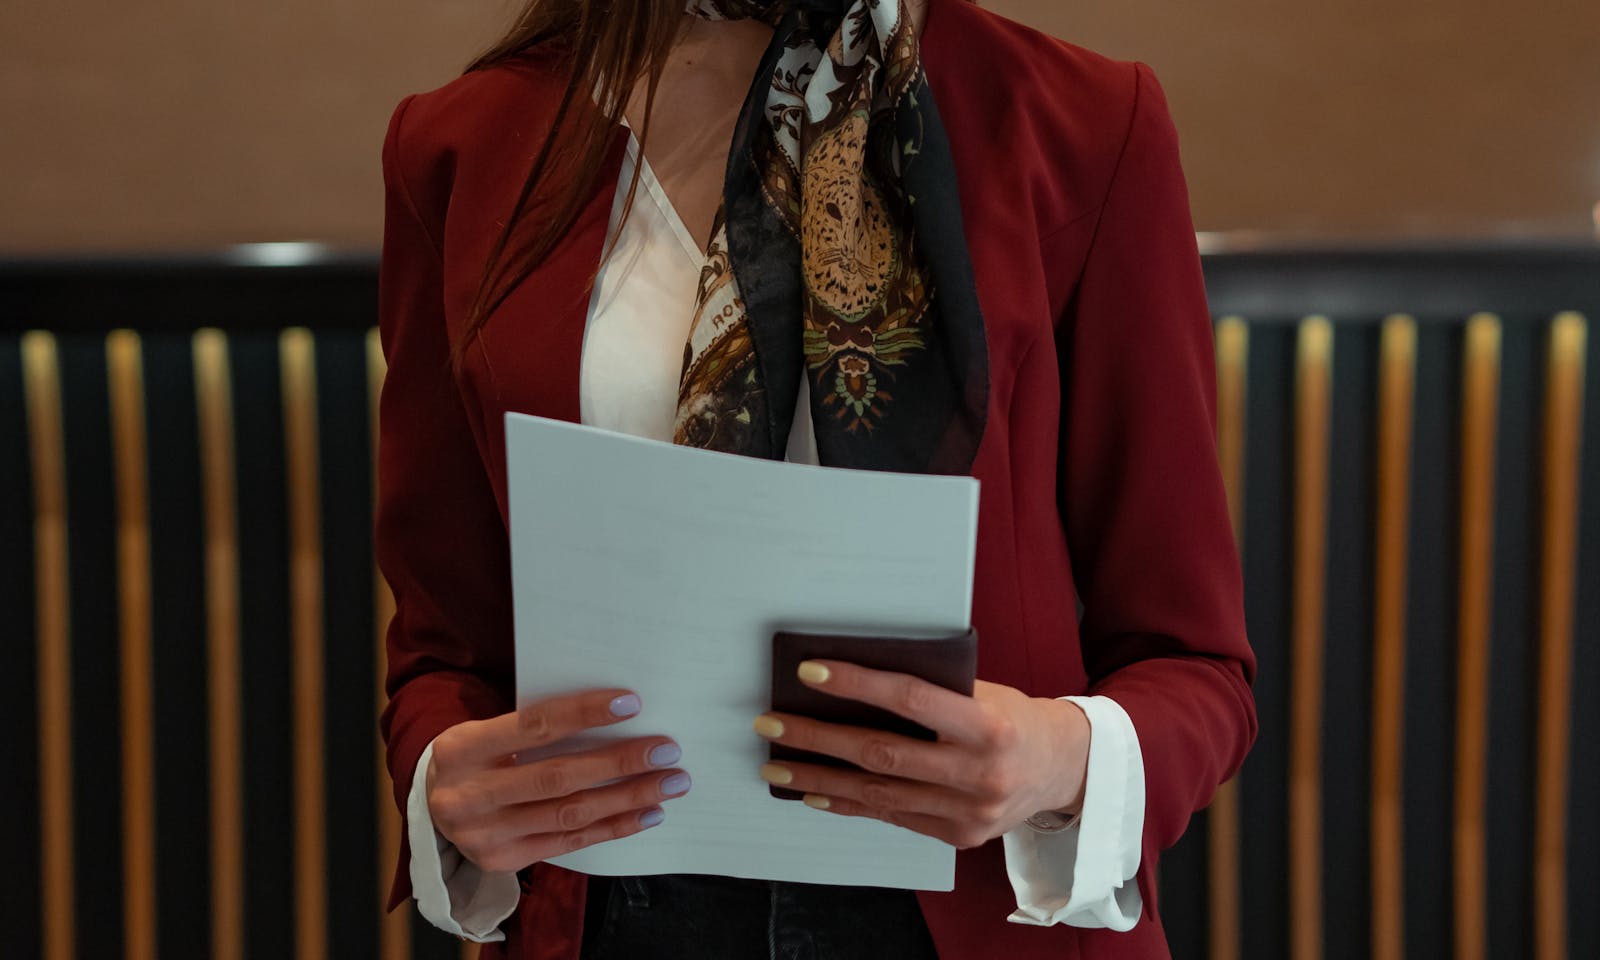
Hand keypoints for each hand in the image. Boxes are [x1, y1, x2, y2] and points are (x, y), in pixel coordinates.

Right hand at [426, 690, 690, 872]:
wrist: (430, 804)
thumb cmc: (477, 755)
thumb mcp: (487, 731)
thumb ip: (536, 727)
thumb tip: (618, 713)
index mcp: (461, 748)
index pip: (534, 727)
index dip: (585, 714)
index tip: (632, 704)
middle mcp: (467, 795)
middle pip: (557, 777)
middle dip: (619, 763)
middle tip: (667, 750)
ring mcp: (482, 835)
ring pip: (569, 813)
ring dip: (627, 798)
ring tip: (669, 783)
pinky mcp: (501, 861)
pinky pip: (569, 842)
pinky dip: (613, 827)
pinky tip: (646, 814)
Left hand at [753, 662, 1089, 848]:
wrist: (1064, 769)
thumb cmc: (1014, 717)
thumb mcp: (984, 692)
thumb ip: (933, 690)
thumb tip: (853, 680)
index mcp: (989, 724)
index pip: (910, 699)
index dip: (858, 684)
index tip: (812, 672)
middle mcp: (979, 773)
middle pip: (881, 753)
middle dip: (818, 738)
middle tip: (771, 724)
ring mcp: (968, 811)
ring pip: (877, 793)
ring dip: (818, 777)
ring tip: (777, 765)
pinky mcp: (958, 836)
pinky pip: (891, 816)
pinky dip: (848, 803)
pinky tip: (815, 791)